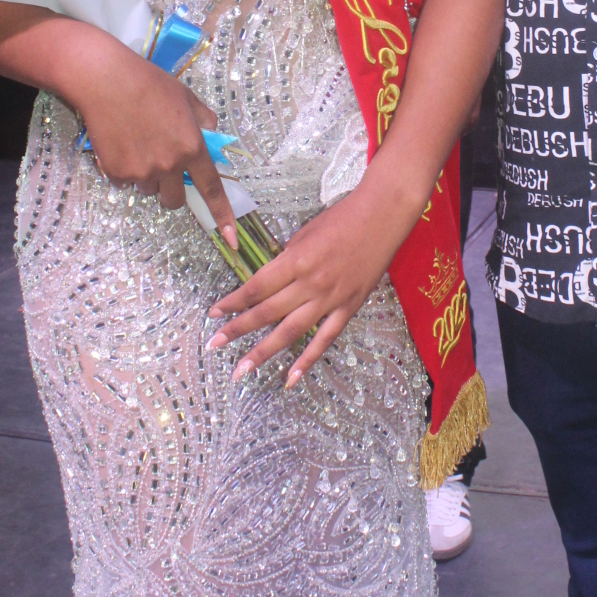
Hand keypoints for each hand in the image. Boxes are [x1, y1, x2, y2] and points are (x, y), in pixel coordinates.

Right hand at [70, 35, 236, 246]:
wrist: (106, 81)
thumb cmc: (149, 83)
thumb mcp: (186, 96)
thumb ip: (204, 119)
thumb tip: (210, 132)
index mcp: (191, 147)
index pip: (211, 188)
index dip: (222, 214)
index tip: (230, 238)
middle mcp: (169, 165)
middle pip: (174, 200)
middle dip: (170, 190)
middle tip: (161, 166)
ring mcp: (141, 171)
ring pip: (148, 190)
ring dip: (145, 176)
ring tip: (136, 143)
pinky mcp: (116, 172)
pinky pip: (123, 182)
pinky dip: (122, 169)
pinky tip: (119, 143)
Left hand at [205, 175, 411, 387]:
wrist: (382, 217)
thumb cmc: (341, 219)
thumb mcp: (304, 234)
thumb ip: (285, 261)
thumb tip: (268, 283)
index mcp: (296, 260)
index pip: (257, 288)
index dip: (233, 302)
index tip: (214, 313)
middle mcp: (311, 283)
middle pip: (267, 312)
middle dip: (237, 329)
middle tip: (214, 344)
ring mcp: (331, 299)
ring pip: (291, 331)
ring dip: (263, 351)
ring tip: (242, 369)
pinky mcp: (349, 308)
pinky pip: (325, 339)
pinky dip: (307, 360)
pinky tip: (290, 378)